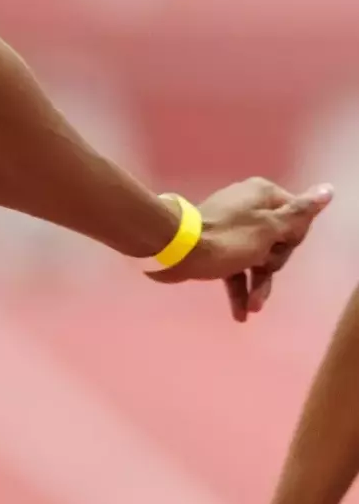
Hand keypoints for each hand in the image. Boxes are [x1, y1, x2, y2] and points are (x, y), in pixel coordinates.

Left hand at [147, 177, 332, 321]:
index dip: (291, 240)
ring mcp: (231, 227)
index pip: (296, 219)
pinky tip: (240, 314)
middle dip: (272, 265)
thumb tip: (327, 189)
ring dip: (257, 285)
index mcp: (262, 195)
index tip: (281, 249)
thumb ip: (299, 213)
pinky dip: (240, 288)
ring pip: (256, 258)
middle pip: (277, 241)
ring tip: (253, 308)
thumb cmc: (228, 238)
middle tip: (262, 269)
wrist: (175, 250)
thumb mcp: (270, 227)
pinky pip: (236, 267)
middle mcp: (248, 206)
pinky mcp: (216, 245)